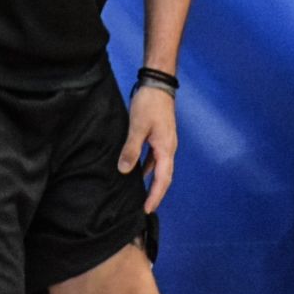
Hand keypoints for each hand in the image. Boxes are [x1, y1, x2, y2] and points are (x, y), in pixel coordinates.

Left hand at [118, 86, 177, 213]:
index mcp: (166, 149)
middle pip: (164, 176)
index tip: (147, 210)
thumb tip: (124, 170)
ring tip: (141, 193)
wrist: (158, 84)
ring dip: (152, 181)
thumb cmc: (149, 104)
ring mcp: (165, 142)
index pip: (163, 179)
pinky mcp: (160, 136)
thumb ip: (131, 149)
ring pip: (160, 168)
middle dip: (156, 193)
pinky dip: (148, 168)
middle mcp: (169, 148)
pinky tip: (138, 170)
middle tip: (145, 208)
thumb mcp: (138, 127)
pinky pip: (155, 158)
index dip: (155, 196)